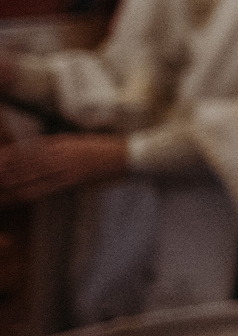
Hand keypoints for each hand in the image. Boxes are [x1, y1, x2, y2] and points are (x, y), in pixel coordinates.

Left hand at [0, 134, 127, 204]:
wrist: (127, 156)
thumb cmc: (103, 148)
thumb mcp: (76, 141)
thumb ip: (56, 143)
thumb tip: (36, 145)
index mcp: (61, 143)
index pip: (29, 150)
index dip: (11, 155)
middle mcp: (61, 154)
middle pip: (28, 163)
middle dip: (9, 169)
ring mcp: (67, 167)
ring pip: (35, 174)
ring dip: (16, 181)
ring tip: (2, 184)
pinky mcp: (75, 179)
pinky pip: (50, 186)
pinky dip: (34, 190)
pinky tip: (22, 195)